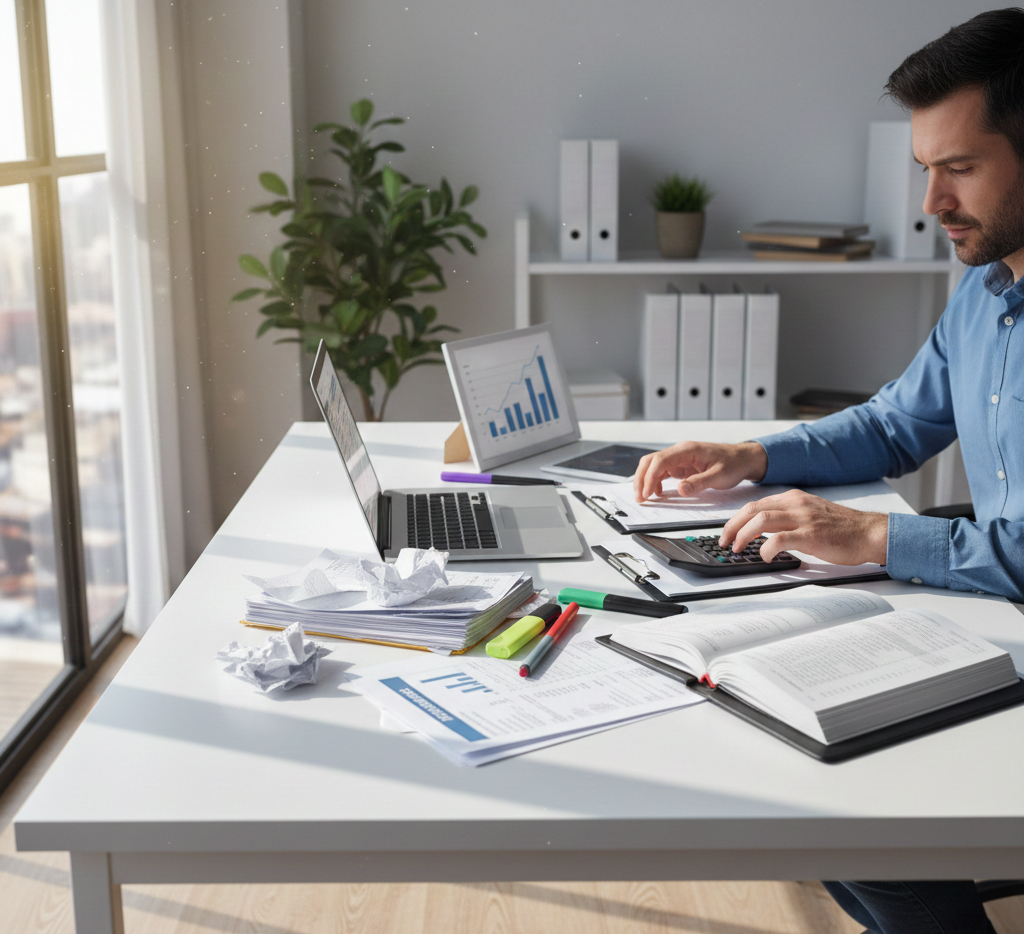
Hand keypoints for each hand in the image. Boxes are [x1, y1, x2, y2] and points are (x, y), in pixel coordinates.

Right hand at [633, 441, 768, 502]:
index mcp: (688, 450)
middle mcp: (680, 451)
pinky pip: (662, 471)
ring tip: (644, 497)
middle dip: (641, 478)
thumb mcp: (719, 476)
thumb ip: (699, 483)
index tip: (646, 492)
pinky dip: (655, 482)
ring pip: (654, 466)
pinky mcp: (681, 465)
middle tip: (639, 497)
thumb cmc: (733, 464)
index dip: (649, 477)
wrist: (742, 459)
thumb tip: (680, 489)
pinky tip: (657, 493)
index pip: (660, 460)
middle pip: (651, 461)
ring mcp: (679, 458)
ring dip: (645, 480)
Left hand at [720, 489, 888, 565]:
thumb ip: (788, 517)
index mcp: (793, 498)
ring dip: (743, 535)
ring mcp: (803, 518)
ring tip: (738, 548)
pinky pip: (779, 539)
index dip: (736, 519)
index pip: (755, 504)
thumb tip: (762, 530)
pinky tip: (764, 556)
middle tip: (724, 541)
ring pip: (761, 520)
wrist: (870, 532)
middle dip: (732, 526)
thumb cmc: (842, 528)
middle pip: (752, 509)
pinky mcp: (811, 535)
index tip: (728, 532)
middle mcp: (796, 504)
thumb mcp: (810, 514)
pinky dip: (765, 548)